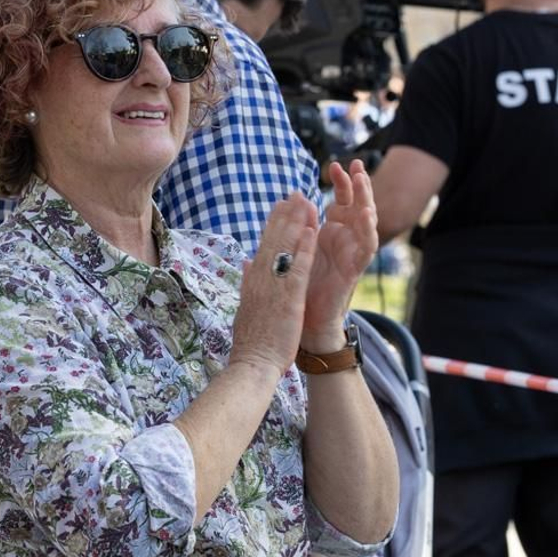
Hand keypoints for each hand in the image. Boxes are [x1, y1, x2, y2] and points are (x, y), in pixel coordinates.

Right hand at [229, 192, 318, 379]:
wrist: (251, 363)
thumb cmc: (251, 340)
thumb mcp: (245, 305)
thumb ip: (247, 281)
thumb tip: (246, 262)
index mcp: (253, 280)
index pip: (264, 245)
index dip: (273, 223)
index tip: (282, 204)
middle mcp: (261, 279)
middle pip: (273, 240)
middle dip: (285, 215)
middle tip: (295, 193)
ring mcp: (273, 288)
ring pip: (285, 248)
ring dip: (296, 224)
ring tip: (306, 202)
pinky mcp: (287, 299)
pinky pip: (297, 269)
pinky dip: (304, 249)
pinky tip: (312, 232)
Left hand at [302, 160, 378, 350]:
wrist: (305, 319)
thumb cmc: (303, 283)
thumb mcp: (299, 246)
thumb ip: (301, 224)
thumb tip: (296, 199)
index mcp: (331, 232)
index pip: (341, 200)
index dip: (341, 183)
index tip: (334, 165)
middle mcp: (345, 240)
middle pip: (357, 205)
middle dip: (358, 184)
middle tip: (356, 164)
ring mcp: (352, 254)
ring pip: (366, 222)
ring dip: (366, 200)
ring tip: (363, 181)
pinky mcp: (354, 270)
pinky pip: (366, 248)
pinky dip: (368, 230)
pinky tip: (367, 214)